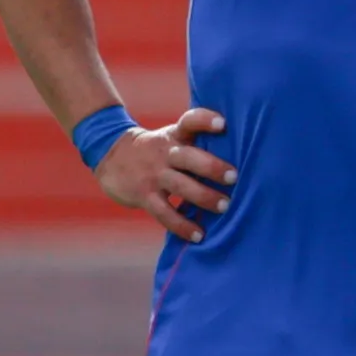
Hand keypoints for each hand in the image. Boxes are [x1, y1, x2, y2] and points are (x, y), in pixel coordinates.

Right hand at [94, 105, 233, 241]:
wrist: (109, 154)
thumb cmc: (158, 148)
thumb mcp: (172, 136)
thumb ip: (198, 141)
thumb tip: (246, 152)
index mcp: (174, 135)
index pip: (189, 122)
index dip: (204, 120)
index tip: (222, 123)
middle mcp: (165, 153)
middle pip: (188, 157)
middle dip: (211, 167)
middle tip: (234, 177)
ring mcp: (154, 175)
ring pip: (180, 186)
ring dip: (203, 197)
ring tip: (225, 206)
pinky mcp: (144, 196)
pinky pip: (165, 213)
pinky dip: (182, 225)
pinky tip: (200, 235)